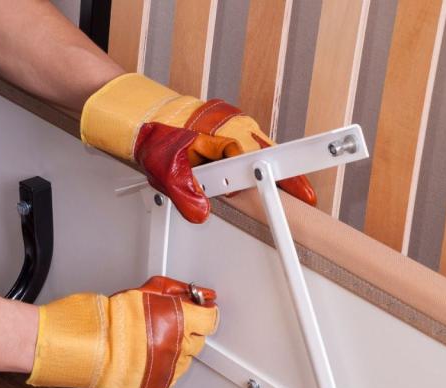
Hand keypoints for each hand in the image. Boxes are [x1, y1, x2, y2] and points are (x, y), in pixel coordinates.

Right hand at [27, 276, 217, 387]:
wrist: (77, 345)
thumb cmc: (101, 319)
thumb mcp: (141, 295)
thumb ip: (169, 297)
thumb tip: (188, 298)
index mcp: (175, 321)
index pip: (209, 320)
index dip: (204, 315)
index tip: (201, 314)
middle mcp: (175, 348)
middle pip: (197, 342)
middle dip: (185, 334)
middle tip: (165, 327)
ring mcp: (164, 372)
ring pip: (182, 364)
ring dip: (172, 354)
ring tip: (147, 345)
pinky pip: (166, 381)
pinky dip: (159, 373)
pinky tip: (144, 361)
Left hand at [80, 73, 316, 222]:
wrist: (143, 119)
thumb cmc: (154, 134)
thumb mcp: (165, 170)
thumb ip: (184, 194)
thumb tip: (200, 211)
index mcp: (224, 133)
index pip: (262, 158)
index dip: (286, 177)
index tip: (303, 195)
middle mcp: (235, 128)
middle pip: (270, 157)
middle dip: (281, 179)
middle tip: (300, 200)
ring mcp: (236, 131)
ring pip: (260, 158)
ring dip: (260, 178)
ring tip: (265, 194)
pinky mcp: (232, 138)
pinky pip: (249, 157)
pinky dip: (248, 173)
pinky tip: (242, 184)